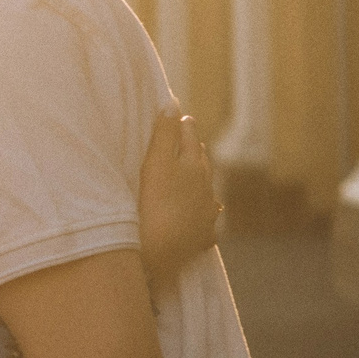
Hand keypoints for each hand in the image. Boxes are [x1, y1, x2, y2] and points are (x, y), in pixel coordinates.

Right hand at [137, 113, 219, 279]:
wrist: (158, 254)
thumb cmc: (151, 205)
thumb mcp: (154, 165)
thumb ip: (164, 135)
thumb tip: (173, 103)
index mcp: (192, 168)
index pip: (189, 140)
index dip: (184, 127)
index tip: (183, 117)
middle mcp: (205, 189)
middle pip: (202, 165)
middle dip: (196, 152)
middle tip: (191, 142)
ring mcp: (205, 215)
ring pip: (207, 192)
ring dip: (201, 182)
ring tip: (197, 177)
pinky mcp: (201, 239)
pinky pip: (206, 223)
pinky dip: (203, 215)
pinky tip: (204, 218)